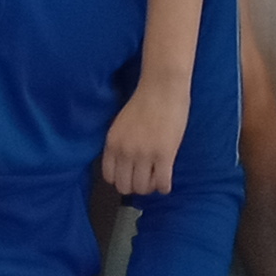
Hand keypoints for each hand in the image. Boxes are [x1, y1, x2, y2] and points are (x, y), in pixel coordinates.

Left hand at [100, 79, 185, 198]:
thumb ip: (119, 145)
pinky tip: (166, 181)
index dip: (121, 179)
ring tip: (156, 178)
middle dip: (135, 186)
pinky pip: (162, 183)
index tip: (130, 176)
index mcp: (112, 143)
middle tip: (145, 179)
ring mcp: (144, 154)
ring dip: (150, 187)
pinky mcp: (164, 155)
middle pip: (125, 187)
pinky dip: (164, 187)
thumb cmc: (144, 101)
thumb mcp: (121, 125)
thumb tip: (124, 165)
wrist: (162, 87)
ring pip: (143, 188)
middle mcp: (125, 151)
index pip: (109, 177)